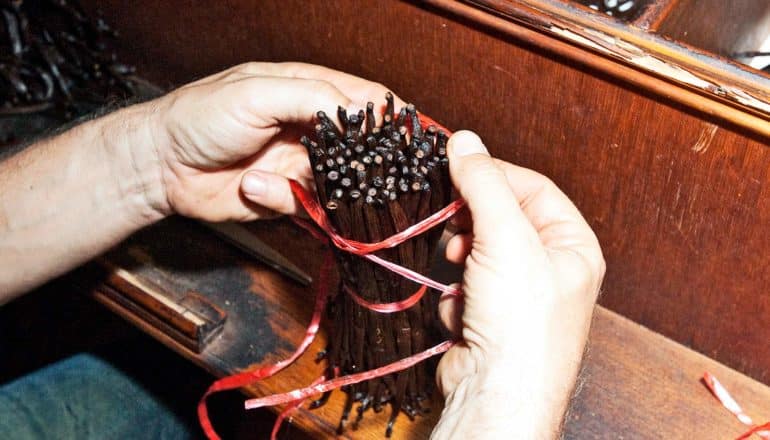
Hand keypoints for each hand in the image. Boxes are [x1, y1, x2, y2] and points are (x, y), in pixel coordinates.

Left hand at [141, 62, 403, 220]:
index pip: (364, 100)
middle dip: (365, 159)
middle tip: (360, 168)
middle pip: (361, 146)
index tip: (406, 135)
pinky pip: (309, 205)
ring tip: (291, 175)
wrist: (160, 166)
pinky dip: (284, 198)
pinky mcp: (288, 198)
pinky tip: (254, 185)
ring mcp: (301, 165)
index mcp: (307, 92)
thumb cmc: (201, 116)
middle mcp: (310, 129)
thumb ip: (311, 96)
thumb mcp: (257, 92)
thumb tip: (359, 112)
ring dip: (322, 183)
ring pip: (341, 181)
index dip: (389, 116)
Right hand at [432, 132, 604, 438]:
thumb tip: (464, 140)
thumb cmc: (521, 321)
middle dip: (473, 226)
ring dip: (461, 264)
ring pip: (476, 253)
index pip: (532, 188)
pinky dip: (456, 296)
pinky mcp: (489, 318)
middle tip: (456, 229)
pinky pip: (464, 287)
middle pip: (501, 219)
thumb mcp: (505, 238)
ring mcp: (518, 296)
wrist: (497, 394)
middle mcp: (550, 269)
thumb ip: (483, 184)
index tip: (457, 168)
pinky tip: (464, 313)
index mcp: (572, 245)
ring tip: (461, 275)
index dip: (494, 176)